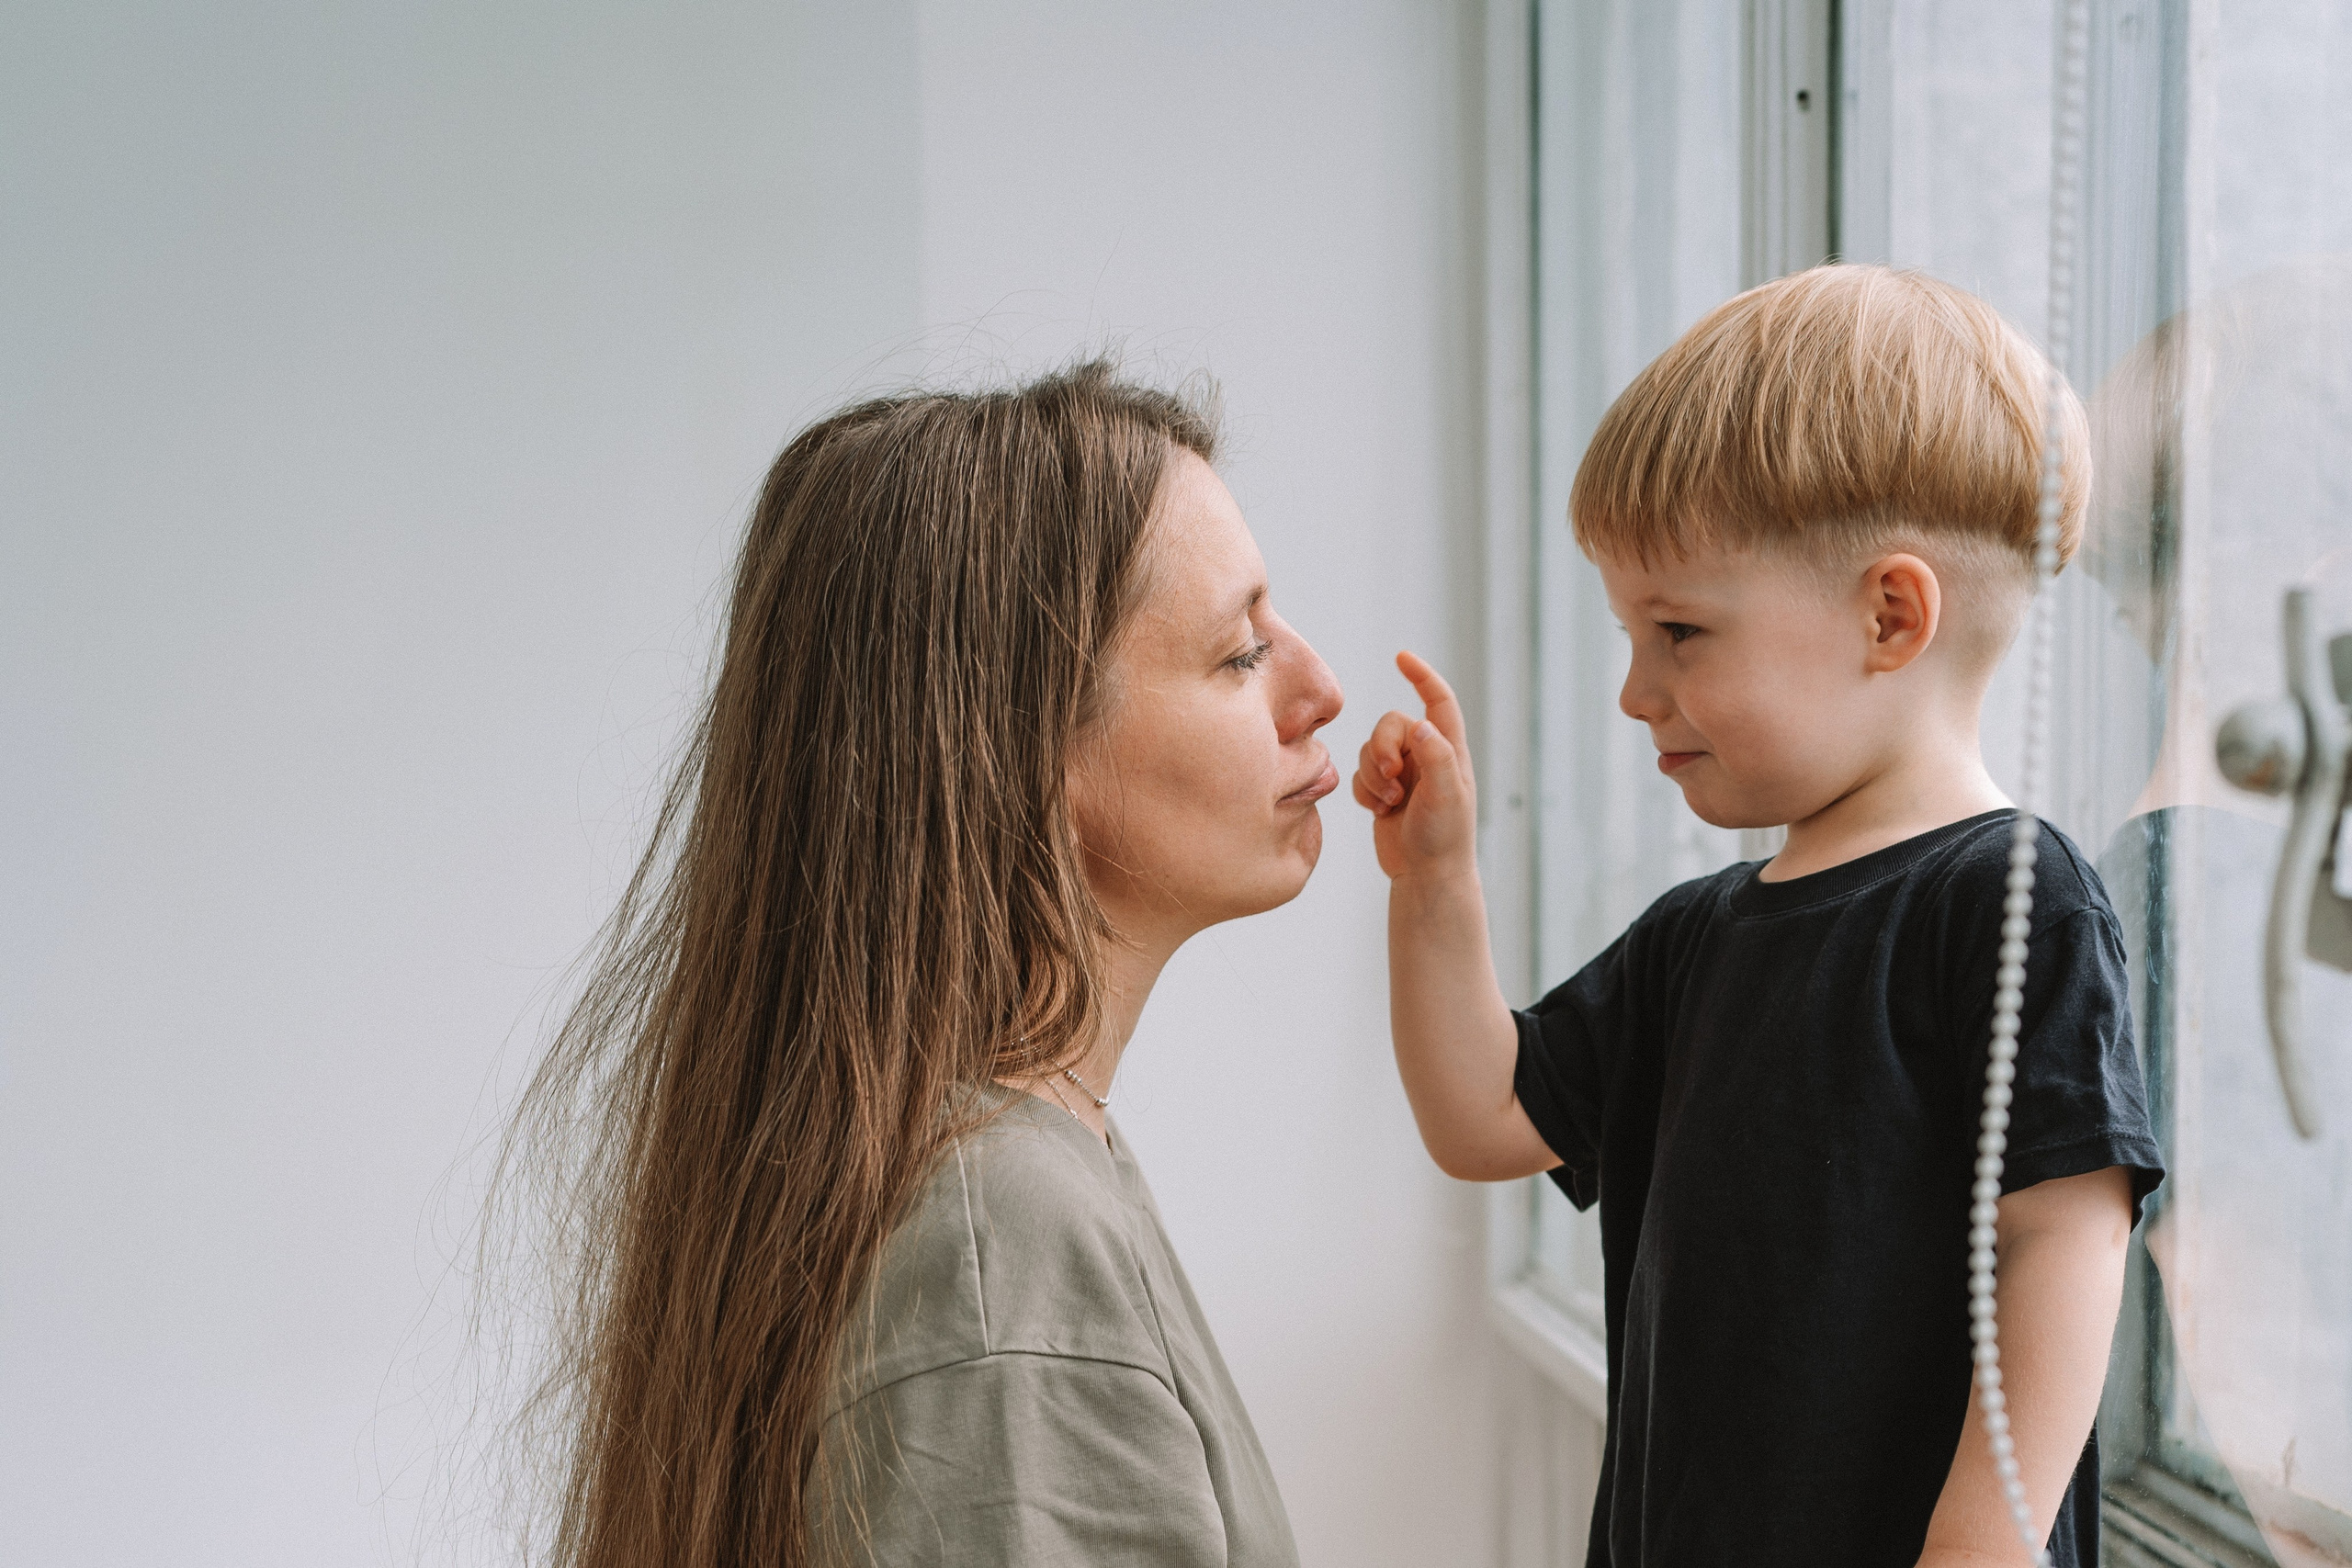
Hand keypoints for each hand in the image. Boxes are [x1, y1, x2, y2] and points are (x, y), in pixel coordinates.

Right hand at [1352, 650, 1477, 880]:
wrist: (1427, 877)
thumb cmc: (1445, 838)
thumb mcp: (1447, 795)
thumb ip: (1435, 756)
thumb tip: (1418, 723)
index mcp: (1449, 751)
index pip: (1438, 701)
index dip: (1422, 676)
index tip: (1401, 657)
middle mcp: (1426, 757)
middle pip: (1390, 725)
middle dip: (1382, 747)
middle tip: (1391, 776)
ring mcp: (1404, 774)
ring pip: (1370, 750)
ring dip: (1373, 776)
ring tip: (1389, 803)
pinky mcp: (1383, 792)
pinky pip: (1359, 775)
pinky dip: (1365, 792)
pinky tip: (1380, 812)